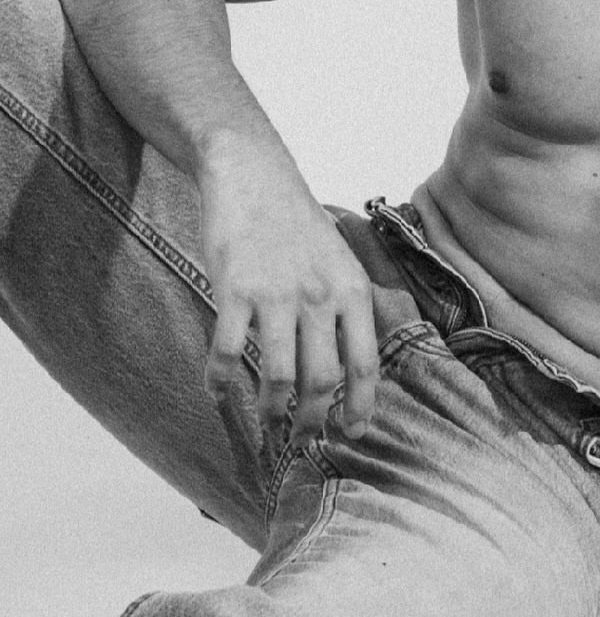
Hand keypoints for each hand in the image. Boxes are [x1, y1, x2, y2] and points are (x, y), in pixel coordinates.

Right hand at [197, 129, 377, 442]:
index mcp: (353, 291)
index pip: (365, 364)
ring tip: (268, 426)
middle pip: (324, 379)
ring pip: (279, 375)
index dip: (361, 407)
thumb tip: (355, 368)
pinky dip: (222, 382)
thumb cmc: (298, 224)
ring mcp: (277, 294)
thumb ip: (348, 309)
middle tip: (305, 441)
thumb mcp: (342, 261)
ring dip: (273, 411)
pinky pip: (229, 352)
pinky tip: (218, 394)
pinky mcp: (235, 290)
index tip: (354, 434)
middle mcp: (320, 296)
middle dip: (315, 420)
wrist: (254, 175)